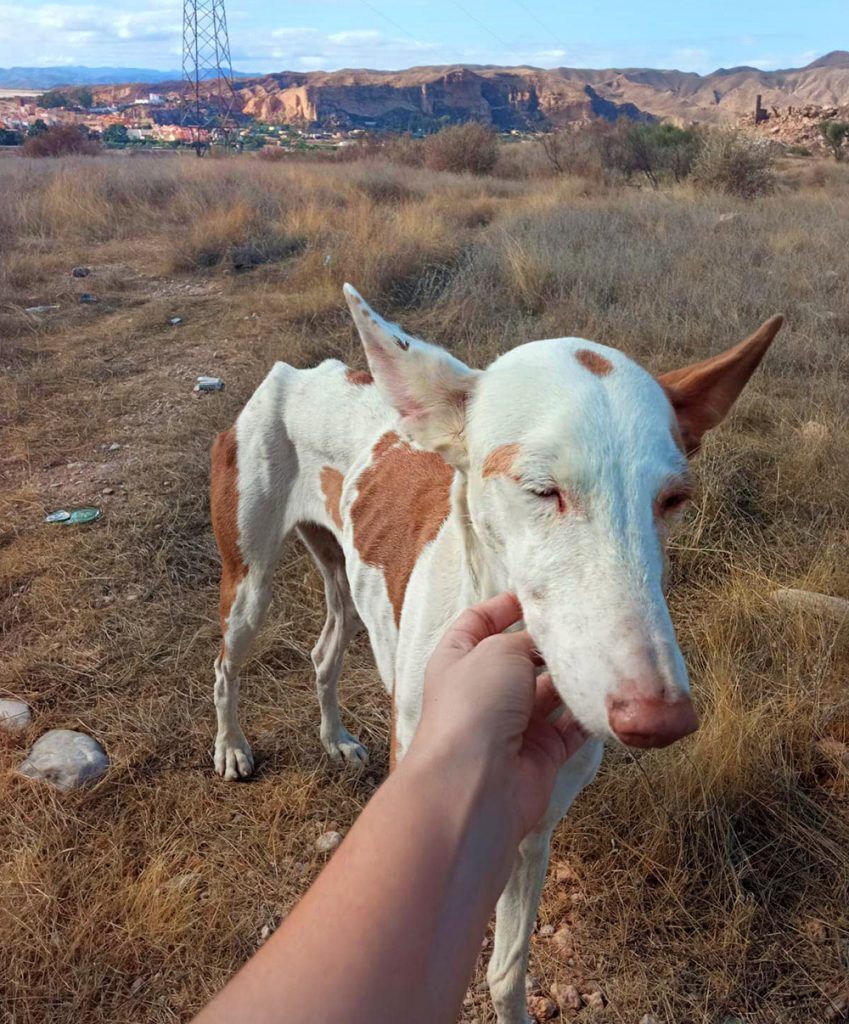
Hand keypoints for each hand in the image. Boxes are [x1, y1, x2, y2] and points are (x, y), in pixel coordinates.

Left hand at [410, 592, 585, 839]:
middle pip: (521, 657)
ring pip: (550, 693)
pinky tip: (609, 693)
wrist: (476, 786)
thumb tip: (545, 641)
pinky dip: (589, 714)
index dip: (505, 606)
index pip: (479, 622)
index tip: (540, 596)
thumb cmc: (475, 705)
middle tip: (586, 624)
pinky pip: (572, 728)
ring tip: (604, 652)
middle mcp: (484, 690)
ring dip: (574, 677)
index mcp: (458, 659)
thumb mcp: (497, 652)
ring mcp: (513, 724)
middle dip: (549, 643)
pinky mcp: (542, 753)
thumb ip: (525, 640)